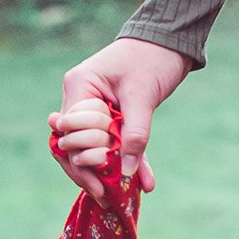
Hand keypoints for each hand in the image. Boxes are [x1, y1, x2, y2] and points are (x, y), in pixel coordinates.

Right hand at [58, 36, 190, 197]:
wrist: (170, 40)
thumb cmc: (152, 58)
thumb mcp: (143, 96)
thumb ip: (134, 134)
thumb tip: (125, 172)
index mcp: (79, 88)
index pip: (68, 134)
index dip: (81, 161)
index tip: (101, 182)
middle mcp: (80, 100)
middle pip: (72, 146)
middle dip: (88, 173)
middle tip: (105, 197)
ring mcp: (93, 109)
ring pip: (91, 148)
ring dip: (106, 172)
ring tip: (117, 198)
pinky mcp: (111, 116)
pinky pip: (113, 143)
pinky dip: (126, 160)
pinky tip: (144, 181)